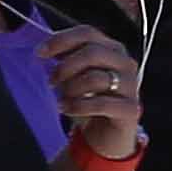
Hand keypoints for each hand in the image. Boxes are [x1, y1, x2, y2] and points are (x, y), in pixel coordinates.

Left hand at [37, 22, 141, 163]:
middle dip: (65, 66)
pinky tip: (66, 109)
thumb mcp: (74, 78)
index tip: (40, 52)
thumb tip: (45, 48)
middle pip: (92, 52)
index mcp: (112, 50)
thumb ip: (65, 60)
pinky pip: (101, 103)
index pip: (88, 33)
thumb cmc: (88, 102)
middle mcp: (125, 64)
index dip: (61, 40)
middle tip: (51, 81)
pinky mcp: (130, 109)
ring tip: (62, 99)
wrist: (103, 137)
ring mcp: (131, 86)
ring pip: (95, 77)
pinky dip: (77, 106)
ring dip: (71, 88)